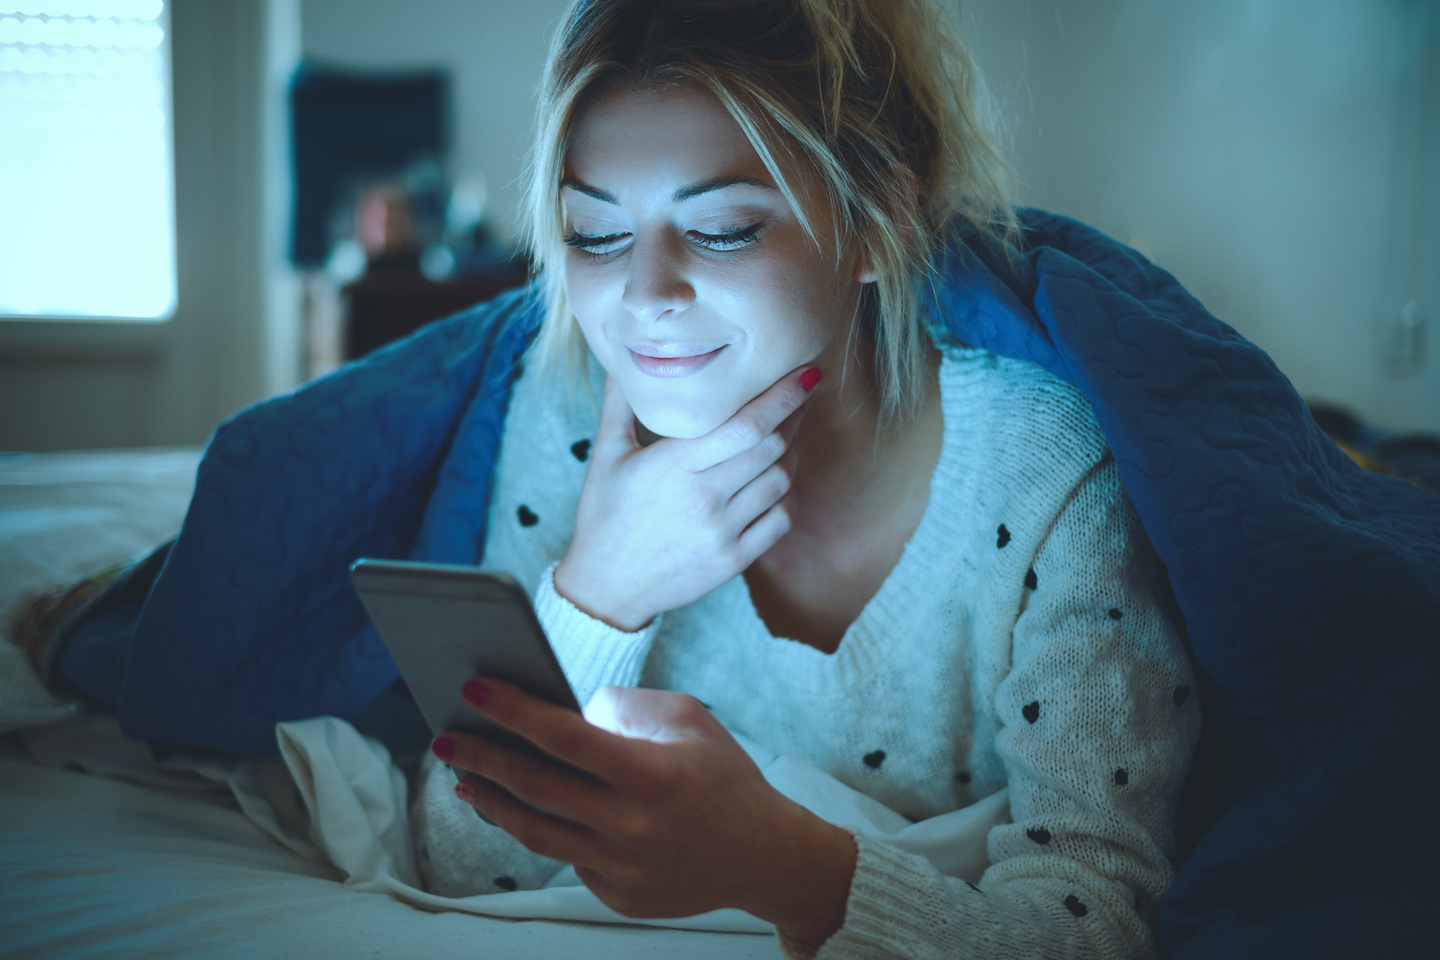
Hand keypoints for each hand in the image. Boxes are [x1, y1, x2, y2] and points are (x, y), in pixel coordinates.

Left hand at [434, 678, 854, 945]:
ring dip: (492, 801)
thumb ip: (627, 707)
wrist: (764, 855)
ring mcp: (620, 866)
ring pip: (534, 831)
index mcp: (647, 772)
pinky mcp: (616, 894)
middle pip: (533, 786)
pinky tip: (518, 809)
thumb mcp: (690, 721)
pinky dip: (537, 828)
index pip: (562, 736)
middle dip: (480, 757)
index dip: (511, 710)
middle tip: (445, 737)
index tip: (472, 689)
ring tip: (467, 778)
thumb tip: (570, 709)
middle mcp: (628, 824)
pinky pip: (565, 856)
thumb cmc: (725, 778)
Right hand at [553, 366, 819, 630]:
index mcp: (674, 465)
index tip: (803, 375)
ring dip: (792, 453)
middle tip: (802, 394)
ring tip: (789, 434)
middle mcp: (703, 497)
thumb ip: (620, 405)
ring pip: (781, 481)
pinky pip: (780, 520)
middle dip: (794, 416)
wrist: (606, 586)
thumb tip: (624, 362)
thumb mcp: (605, 457)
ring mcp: (722, 531)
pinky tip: (780, 480)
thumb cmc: (604, 516)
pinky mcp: (733, 559)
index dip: (782, 397)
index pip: (745, 424)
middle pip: (771, 447)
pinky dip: (788, 495)